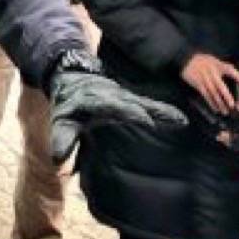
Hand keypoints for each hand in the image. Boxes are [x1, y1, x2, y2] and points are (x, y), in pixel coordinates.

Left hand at [48, 60, 186, 164]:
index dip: (129, 109)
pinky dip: (164, 112)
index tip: (144, 117)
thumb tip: (57, 160)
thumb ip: (62, 139)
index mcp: (95, 98)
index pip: (113, 104)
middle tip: (171, 120)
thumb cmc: (68, 104)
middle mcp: (113, 95)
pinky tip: (181, 120)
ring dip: (162, 112)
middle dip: (151, 111)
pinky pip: (150, 106)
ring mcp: (124, 96)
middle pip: (134, 103)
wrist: (73, 78)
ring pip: (145, 103)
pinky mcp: (132, 100)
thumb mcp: (61, 120)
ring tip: (181, 120)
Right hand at [180, 53, 238, 115]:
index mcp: (217, 65)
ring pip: (213, 93)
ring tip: (225, 111)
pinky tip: (215, 108)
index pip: (229, 69)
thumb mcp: (214, 59)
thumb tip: (237, 74)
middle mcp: (211, 72)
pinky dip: (210, 102)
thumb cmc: (203, 60)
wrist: (186, 59)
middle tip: (233, 105)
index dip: (237, 75)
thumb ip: (224, 66)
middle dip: (227, 97)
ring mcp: (204, 78)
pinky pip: (205, 95)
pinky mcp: (198, 83)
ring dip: (219, 103)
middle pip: (220, 86)